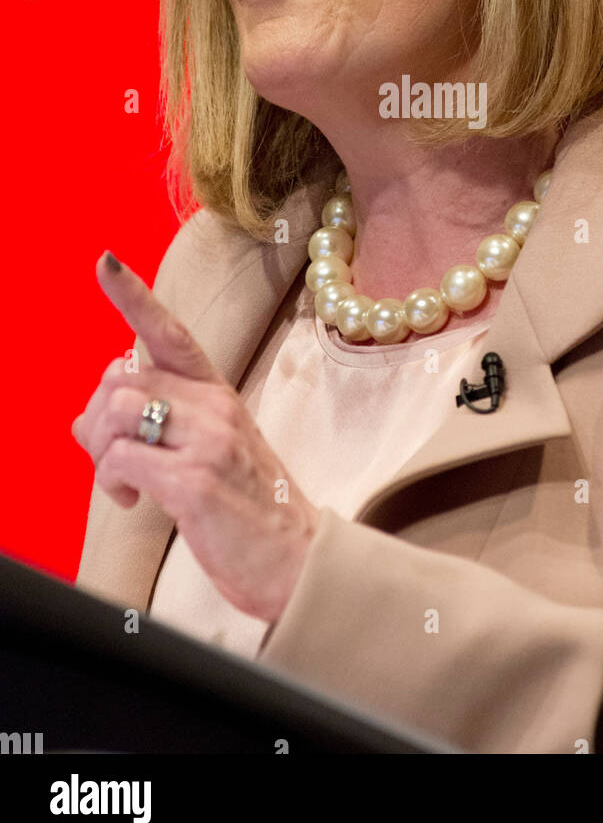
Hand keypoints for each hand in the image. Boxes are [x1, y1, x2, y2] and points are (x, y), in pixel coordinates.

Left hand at [72, 251, 320, 623]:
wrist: (297, 560)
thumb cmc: (249, 509)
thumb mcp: (206, 454)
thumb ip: (154, 426)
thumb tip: (85, 420)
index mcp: (219, 393)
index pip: (172, 332)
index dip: (133, 296)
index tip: (104, 262)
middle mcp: (215, 405)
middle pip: (122, 376)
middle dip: (96, 417)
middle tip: (110, 457)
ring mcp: (207, 440)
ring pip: (117, 410)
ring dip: (100, 449)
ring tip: (121, 481)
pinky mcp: (194, 480)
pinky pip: (122, 458)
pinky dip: (112, 479)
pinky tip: (132, 499)